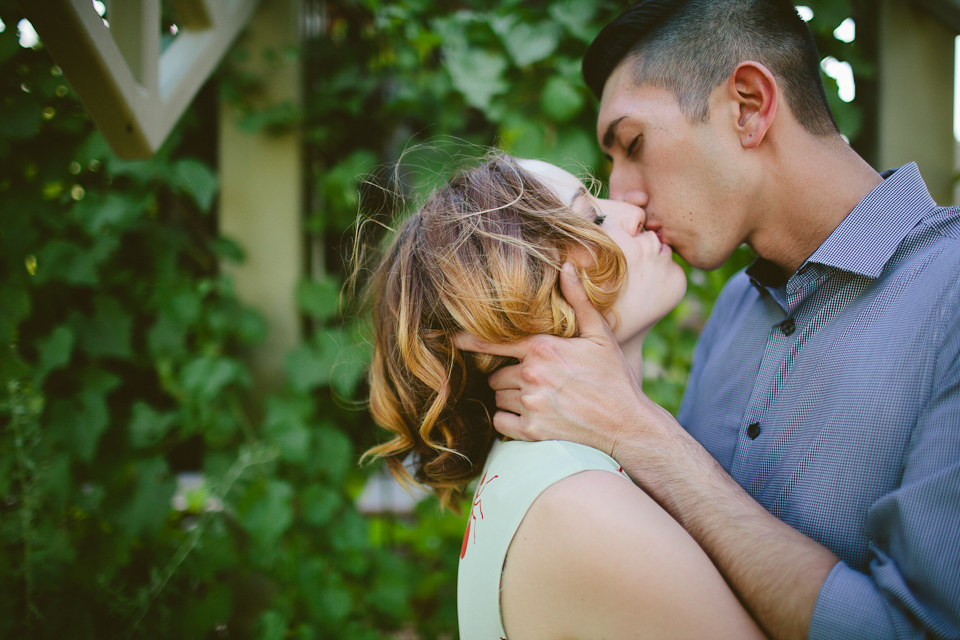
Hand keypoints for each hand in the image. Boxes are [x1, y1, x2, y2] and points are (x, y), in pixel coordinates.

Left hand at [454, 263, 648, 458]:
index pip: (494, 341)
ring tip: (539, 399)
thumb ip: (578, 301)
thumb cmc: (614, 378)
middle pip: (497, 374)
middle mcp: (532, 374)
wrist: (627, 424)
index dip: (470, 340)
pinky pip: (500, 421)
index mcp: (544, 348)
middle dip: (510, 376)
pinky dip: (509, 420)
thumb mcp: (600, 334)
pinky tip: (531, 417)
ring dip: (510, 398)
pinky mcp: (532, 430)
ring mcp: (531, 404)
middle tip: (536, 381)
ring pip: (498, 397)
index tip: (451, 339)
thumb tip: (566, 265)